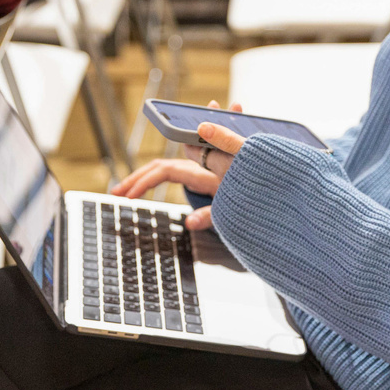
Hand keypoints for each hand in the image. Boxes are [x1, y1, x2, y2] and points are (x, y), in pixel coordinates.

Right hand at [111, 100, 246, 230]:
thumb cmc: (256, 187)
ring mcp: (200, 170)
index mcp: (202, 169)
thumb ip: (211, 213)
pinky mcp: (204, 176)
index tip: (126, 196)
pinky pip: (176, 172)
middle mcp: (198, 166)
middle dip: (136, 179)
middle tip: (115, 193)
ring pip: (165, 168)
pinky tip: (141, 187)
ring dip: (143, 176)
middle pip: (159, 167)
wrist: (273, 176)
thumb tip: (188, 223)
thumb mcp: (233, 203)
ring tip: (121, 190)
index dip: (143, 182)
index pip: (164, 171)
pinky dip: (156, 178)